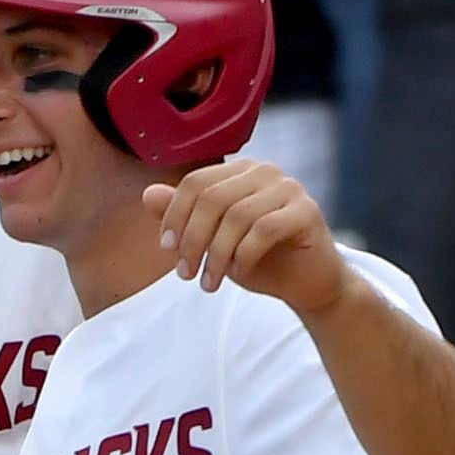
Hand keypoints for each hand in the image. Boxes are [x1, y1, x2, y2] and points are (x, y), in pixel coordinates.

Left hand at [144, 154, 350, 310]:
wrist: (305, 282)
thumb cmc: (257, 259)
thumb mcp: (212, 240)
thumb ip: (184, 217)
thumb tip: (147, 194)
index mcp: (239, 172)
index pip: (196, 182)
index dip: (175, 215)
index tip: (167, 249)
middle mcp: (264, 172)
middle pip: (212, 198)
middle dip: (192, 239)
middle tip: (185, 274)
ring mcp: (288, 188)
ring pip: (237, 216)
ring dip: (217, 255)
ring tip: (209, 283)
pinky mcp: (307, 211)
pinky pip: (265, 230)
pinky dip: (245, 255)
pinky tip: (240, 273)